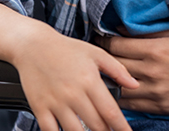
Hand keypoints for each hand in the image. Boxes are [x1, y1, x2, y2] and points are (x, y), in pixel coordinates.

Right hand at [0, 1, 137, 130]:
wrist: (33, 45)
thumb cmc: (65, 48)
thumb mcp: (96, 53)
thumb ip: (117, 70)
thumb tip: (135, 85)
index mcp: (90, 81)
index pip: (110, 112)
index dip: (121, 127)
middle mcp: (74, 94)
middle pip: (96, 125)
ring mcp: (56, 103)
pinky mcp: (40, 107)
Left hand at [95, 28, 168, 122]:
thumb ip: (148, 30)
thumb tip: (121, 27)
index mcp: (157, 49)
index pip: (116, 45)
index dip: (103, 40)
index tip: (98, 38)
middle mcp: (153, 71)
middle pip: (114, 65)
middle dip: (102, 59)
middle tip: (95, 55)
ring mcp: (156, 92)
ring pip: (118, 88)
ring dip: (108, 81)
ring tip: (100, 74)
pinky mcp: (160, 107)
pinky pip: (131, 105)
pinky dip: (120, 98)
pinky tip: (116, 91)